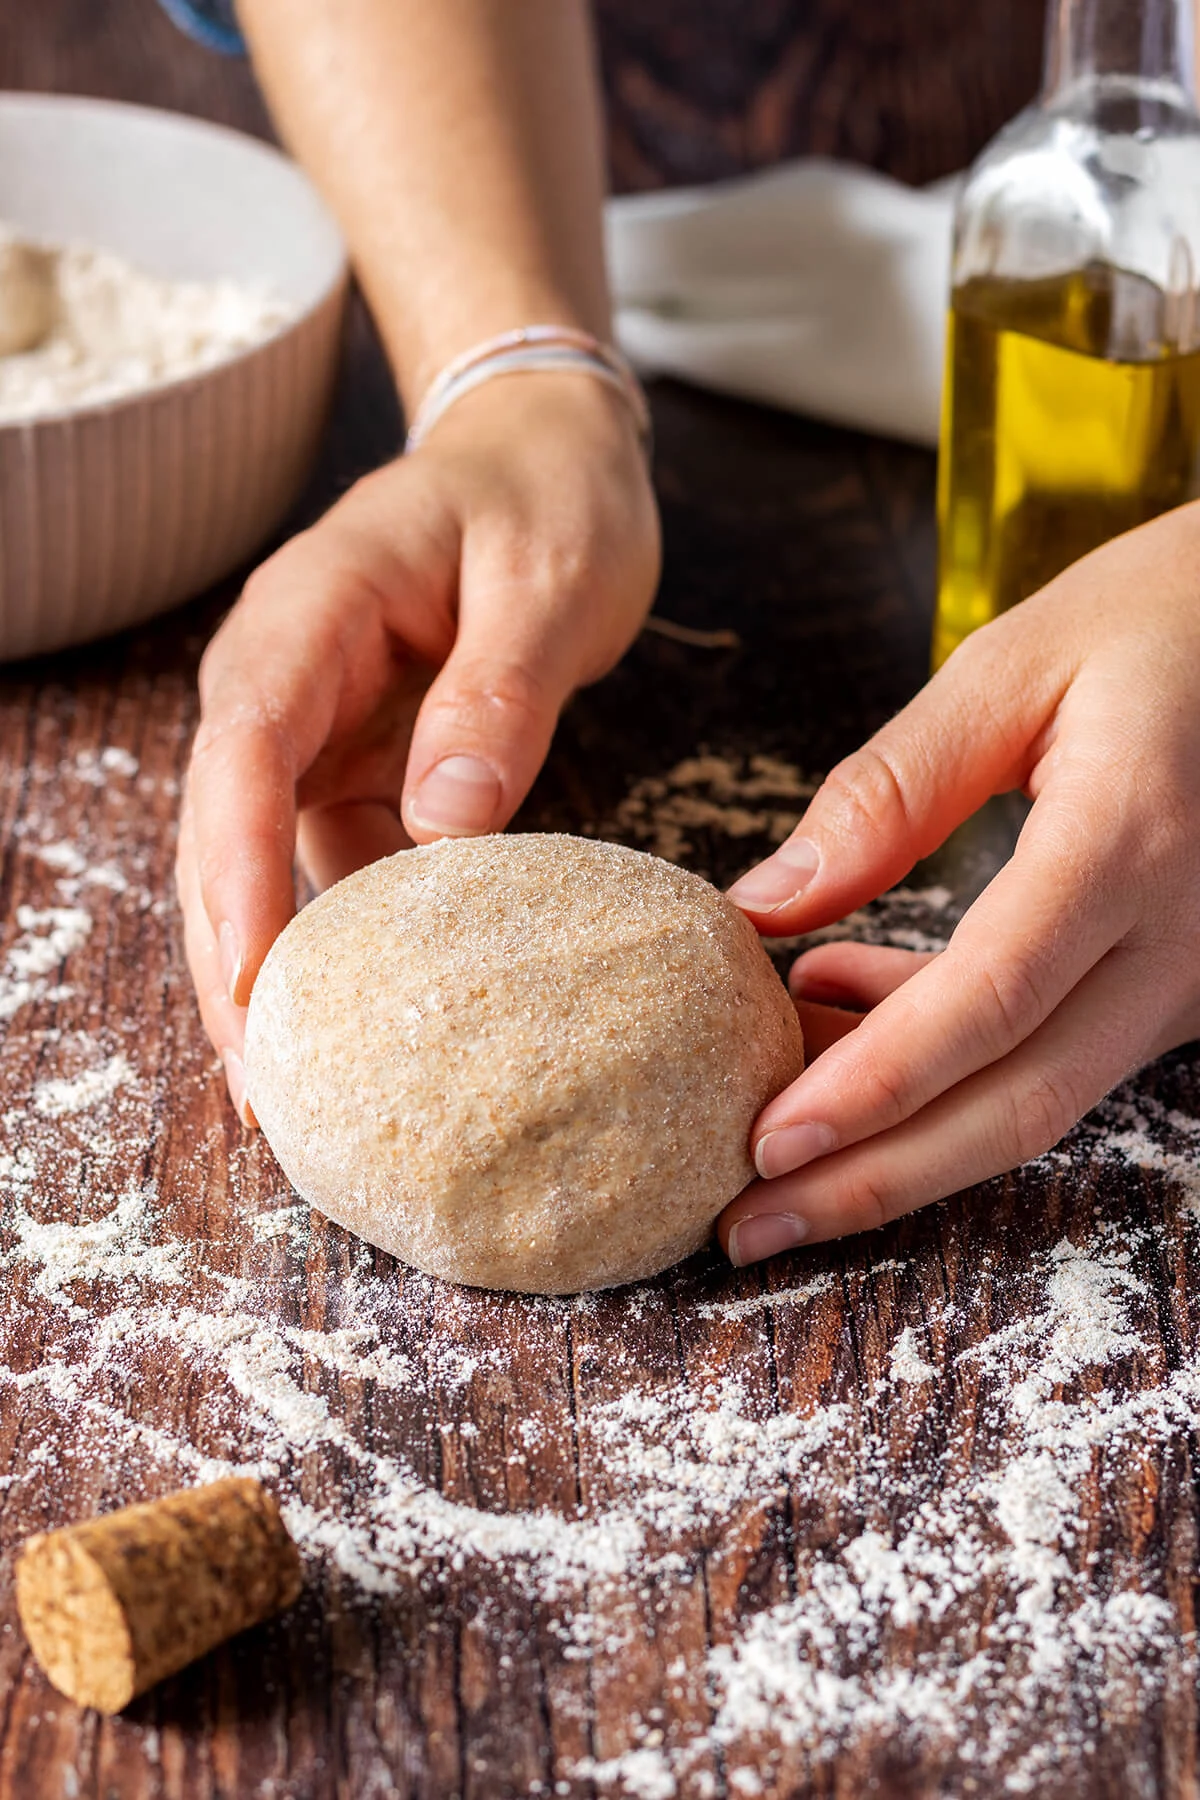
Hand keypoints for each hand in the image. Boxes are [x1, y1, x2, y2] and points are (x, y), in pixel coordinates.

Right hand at [177, 374, 659, 1117]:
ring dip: (281, 969)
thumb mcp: (548, 581)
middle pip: (223, 825)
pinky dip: (349, 943)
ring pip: (266, 860)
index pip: (246, 744)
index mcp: (316, 607)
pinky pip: (334, 863)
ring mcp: (315, 724)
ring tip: (309, 1091)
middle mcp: (288, 673)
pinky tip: (380, 1023)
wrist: (546, 452)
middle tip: (265, 1087)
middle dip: (234, 955)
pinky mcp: (355, 764)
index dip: (235, 868)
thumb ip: (500, 695)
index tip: (255, 979)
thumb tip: (447, 829)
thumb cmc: (548, 497)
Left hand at [717, 501, 1199, 1266]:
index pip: (990, 1001)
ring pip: (1036, 1098)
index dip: (875, 1086)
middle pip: (1017, 1100)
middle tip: (749, 1225)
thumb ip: (889, 789)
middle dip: (875, 1179)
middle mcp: (1177, 938)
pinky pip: (1052, 1052)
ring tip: (772, 1137)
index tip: (767, 1141)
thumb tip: (769, 903)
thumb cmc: (1157, 621)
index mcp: (1131, 844)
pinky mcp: (1167, 979)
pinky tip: (843, 1000)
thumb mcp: (1011, 667)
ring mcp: (1185, 973)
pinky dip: (942, 1060)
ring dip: (901, 1136)